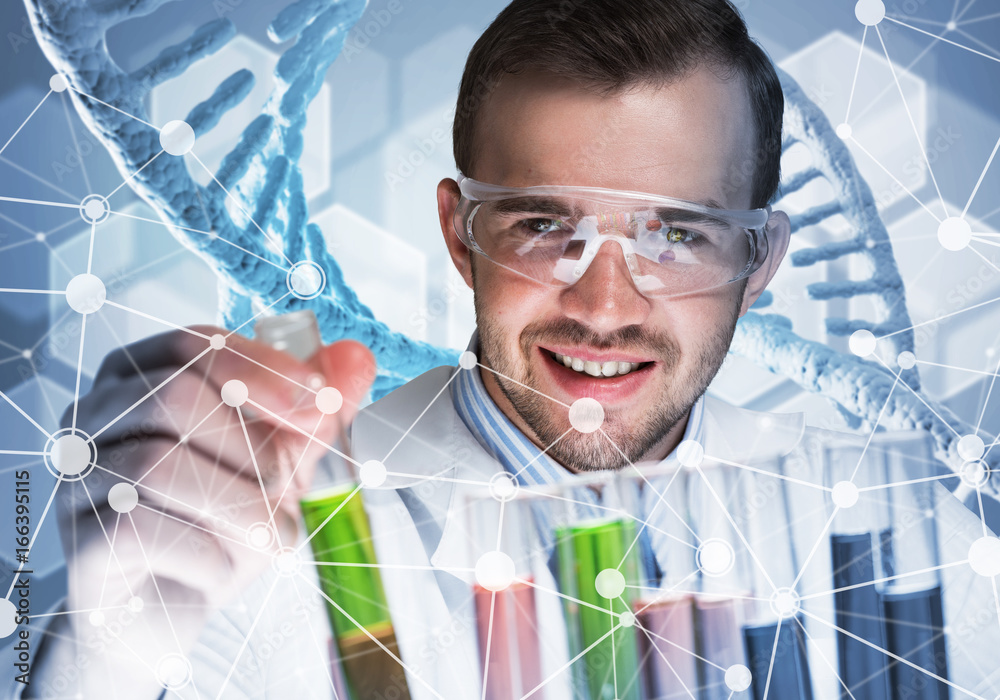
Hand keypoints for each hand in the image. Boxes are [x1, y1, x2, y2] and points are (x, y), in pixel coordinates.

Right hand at [41, 325, 374, 697]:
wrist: (171, 613)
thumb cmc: (219, 522)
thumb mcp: (282, 461)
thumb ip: (317, 412)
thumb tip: (357, 357)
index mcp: (142, 378)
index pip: (192, 342)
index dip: (262, 367)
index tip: (320, 402)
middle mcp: (95, 418)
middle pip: (172, 396)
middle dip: (252, 447)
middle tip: (284, 488)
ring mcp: (78, 481)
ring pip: (157, 464)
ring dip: (240, 506)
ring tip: (266, 535)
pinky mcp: (80, 545)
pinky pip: (140, 531)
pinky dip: (206, 554)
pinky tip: (218, 569)